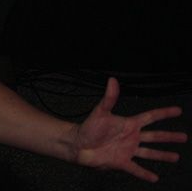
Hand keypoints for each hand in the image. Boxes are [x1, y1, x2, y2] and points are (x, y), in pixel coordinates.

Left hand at [72, 77, 187, 181]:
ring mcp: (128, 150)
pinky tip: (155, 178)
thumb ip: (109, 97)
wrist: (78, 144)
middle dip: (169, 136)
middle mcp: (131, 137)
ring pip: (150, 153)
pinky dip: (145, 174)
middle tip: (184, 136)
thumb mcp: (100, 111)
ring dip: (162, 155)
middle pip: (154, 136)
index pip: (150, 117)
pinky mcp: (122, 162)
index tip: (178, 110)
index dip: (164, 113)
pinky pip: (136, 169)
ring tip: (176, 157)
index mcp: (129, 124)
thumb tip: (112, 80)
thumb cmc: (88, 127)